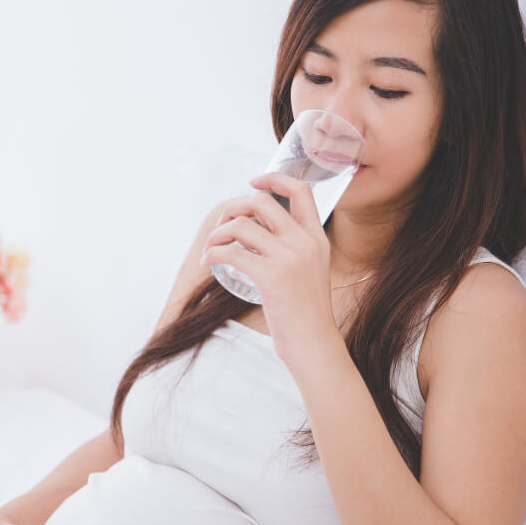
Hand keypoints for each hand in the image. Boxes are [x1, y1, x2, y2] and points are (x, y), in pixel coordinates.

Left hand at [199, 173, 338, 371]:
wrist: (315, 345)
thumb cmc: (307, 314)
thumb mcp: (311, 272)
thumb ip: (295, 251)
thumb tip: (258, 235)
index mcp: (317, 238)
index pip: (300, 191)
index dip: (274, 178)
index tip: (253, 181)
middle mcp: (305, 242)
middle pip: (261, 202)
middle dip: (233, 208)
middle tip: (222, 226)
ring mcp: (289, 258)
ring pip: (241, 225)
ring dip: (217, 233)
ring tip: (210, 249)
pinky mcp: (272, 277)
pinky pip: (231, 252)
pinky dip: (213, 253)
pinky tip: (208, 262)